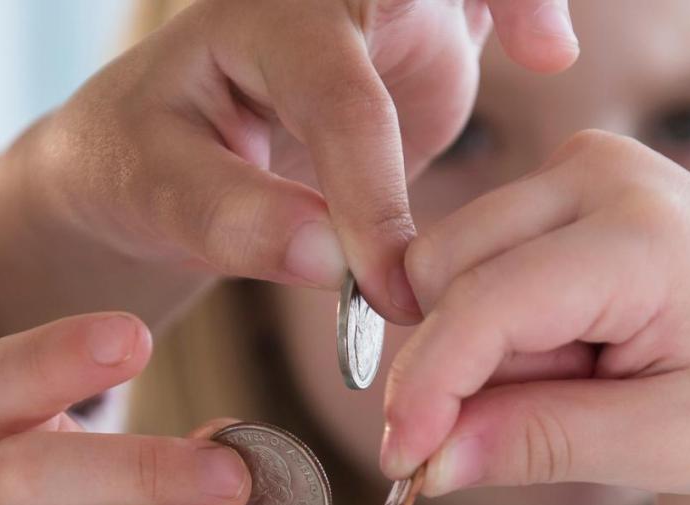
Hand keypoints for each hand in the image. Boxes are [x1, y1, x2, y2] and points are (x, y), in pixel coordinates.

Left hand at [0, 0, 579, 335]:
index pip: (340, 102)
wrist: (154, 148)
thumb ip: (236, 222)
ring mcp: (379, 15)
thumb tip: (336, 264)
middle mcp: (328, 1)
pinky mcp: (416, 42)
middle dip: (479, 6)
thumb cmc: (140, 159)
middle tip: (539, 50)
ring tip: (549, 43)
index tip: (392, 290)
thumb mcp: (152, 190)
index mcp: (259, 22)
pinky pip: (478, 4)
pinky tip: (548, 48)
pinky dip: (521, 8)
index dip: (373, 197)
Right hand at [381, 130, 689, 495]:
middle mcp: (603, 172)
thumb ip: (539, 444)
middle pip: (444, 273)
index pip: (486, 304)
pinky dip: (497, 326)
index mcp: (645, 234)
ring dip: (482, 349)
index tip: (400, 461)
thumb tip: (426, 460)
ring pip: (447, 267)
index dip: (428, 388)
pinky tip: (569, 349)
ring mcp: (579, 167)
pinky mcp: (561, 184)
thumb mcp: (665, 445)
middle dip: (461, 367)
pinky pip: (473, 261)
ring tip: (578, 378)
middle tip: (549, 416)